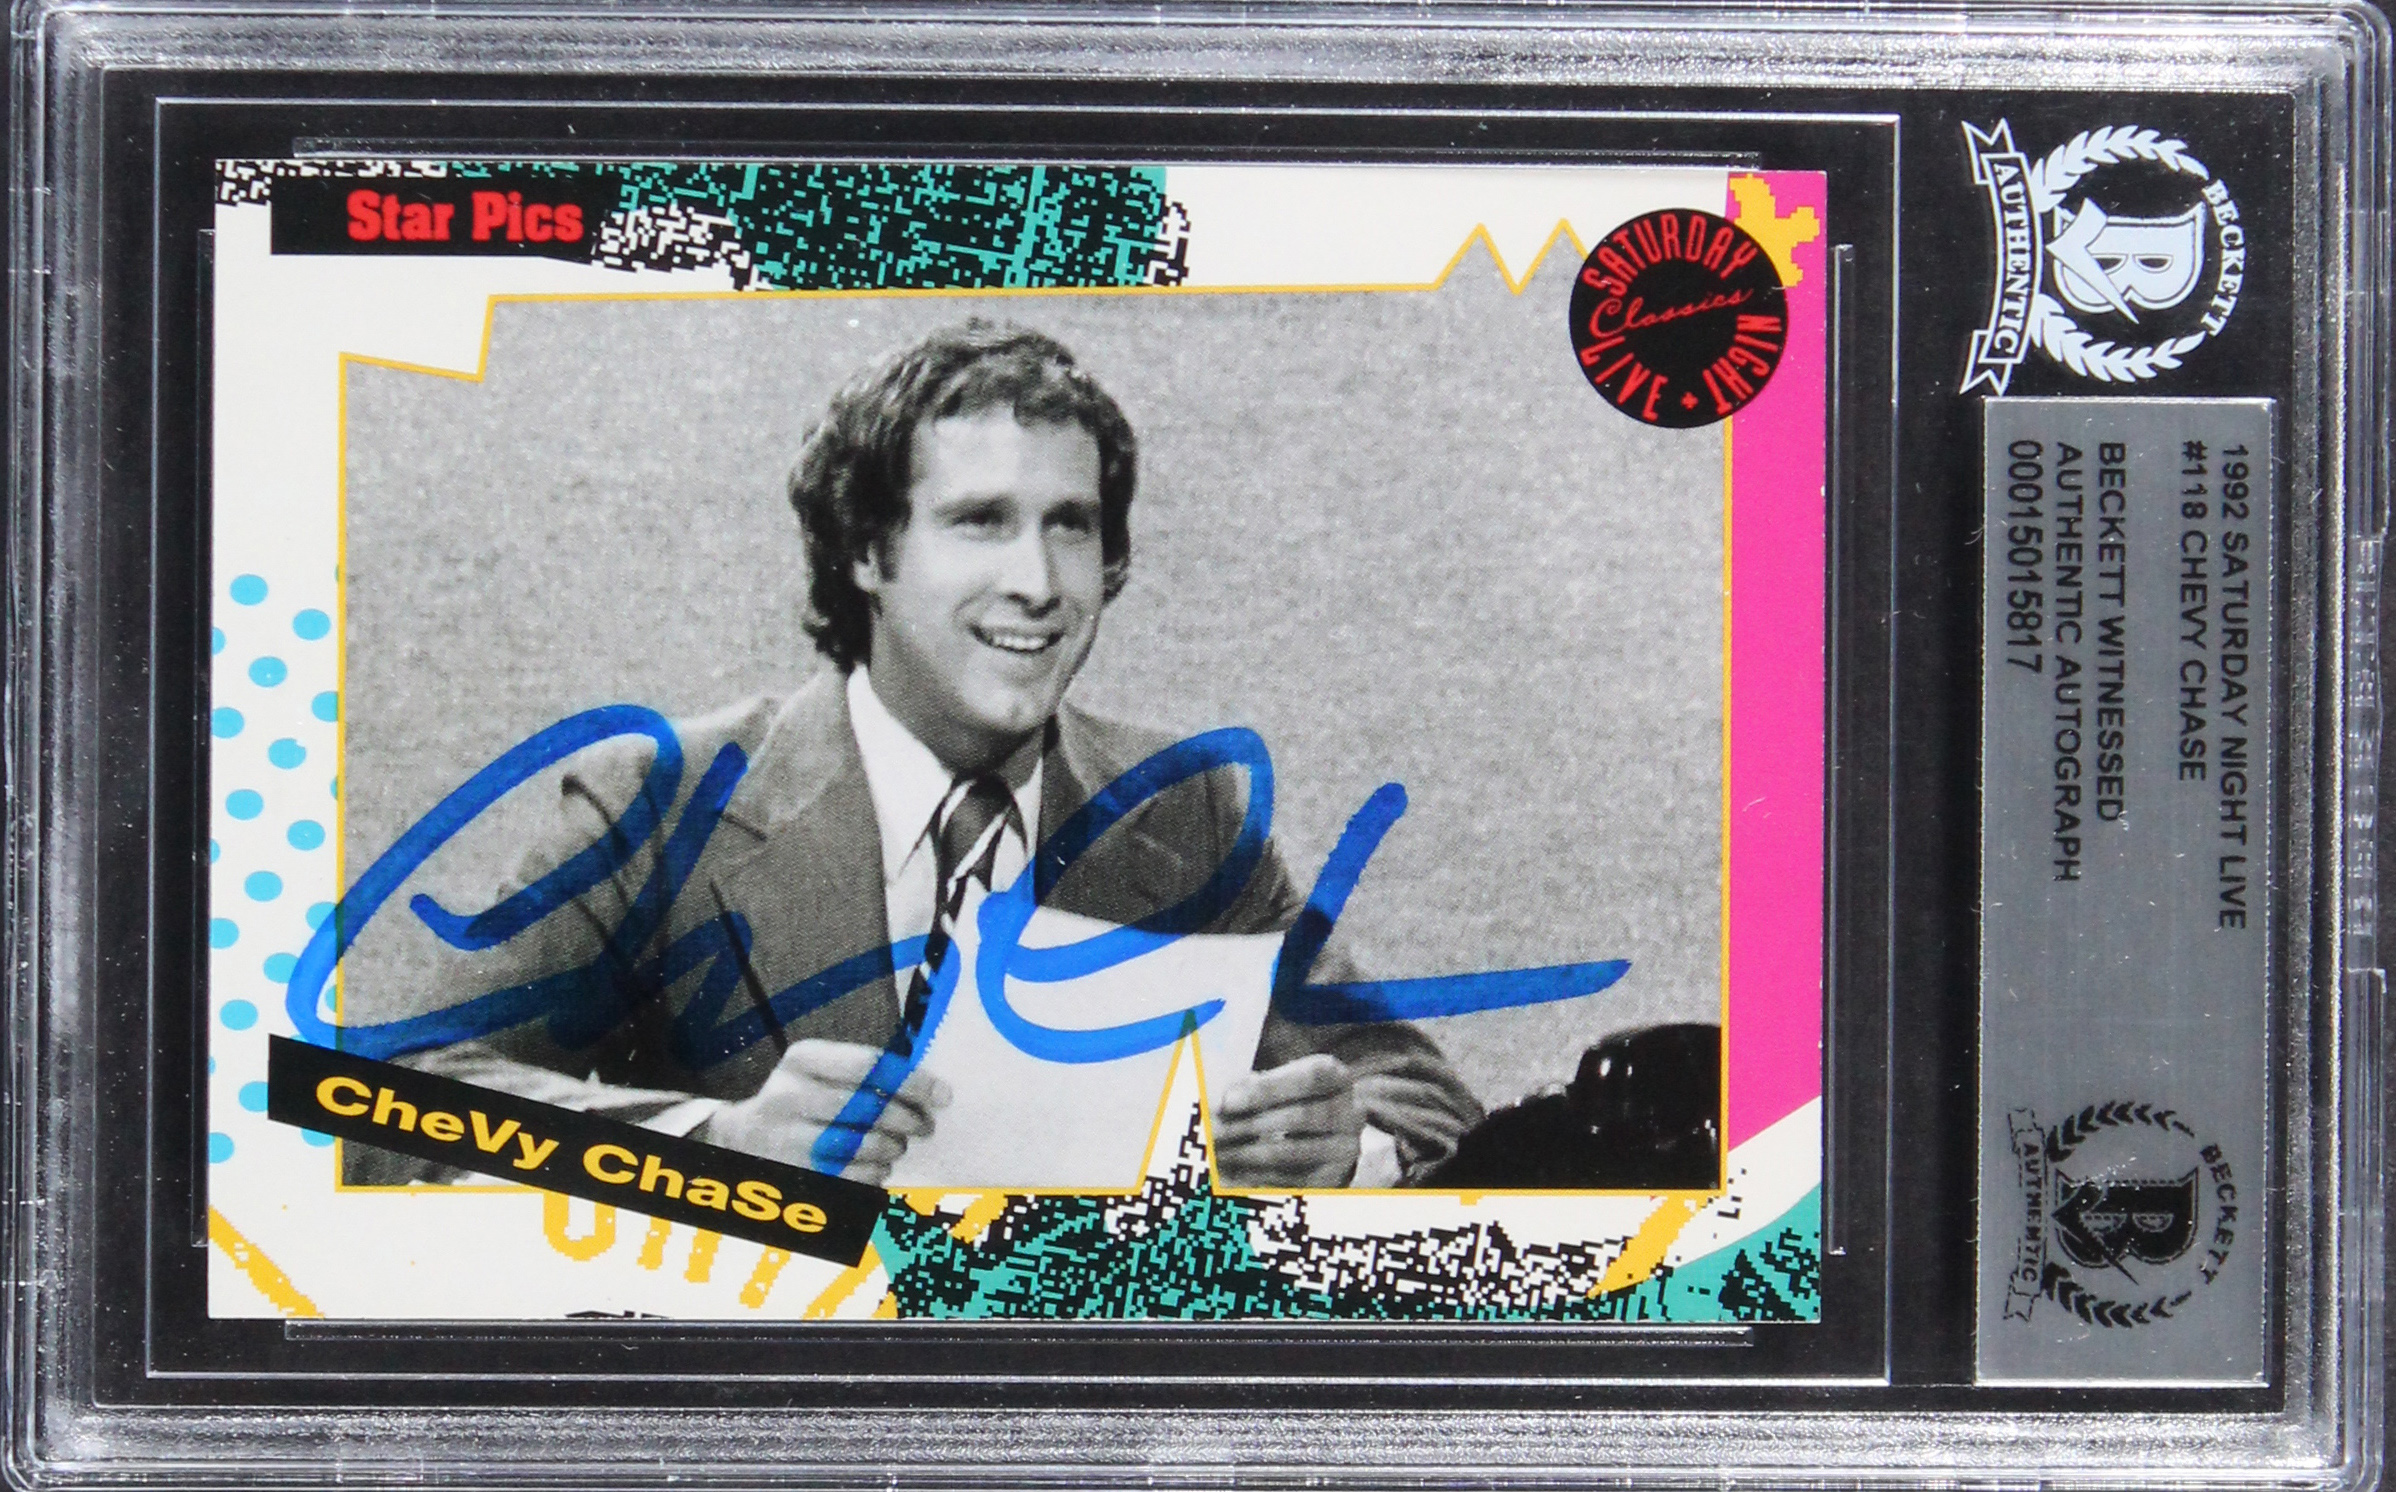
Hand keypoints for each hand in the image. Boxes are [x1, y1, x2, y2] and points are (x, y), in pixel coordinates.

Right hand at [695, 1039, 949, 1185]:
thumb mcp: (819, 1069)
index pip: (869, 1066)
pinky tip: (877, 1166)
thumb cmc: (800, 1097)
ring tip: (898, 1145)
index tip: (943, 1094)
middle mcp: (789, 1096)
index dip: (913, 1081)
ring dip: (893, 1148)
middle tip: (925, 1125)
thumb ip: (867, 1072)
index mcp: (801, 1060)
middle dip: (910, 1119)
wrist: (743, 1140)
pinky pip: (853, 1178)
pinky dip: (876, 1173)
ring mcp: (788, 1140)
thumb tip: (933, 1091)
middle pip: (870, 1108)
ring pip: (864, 1146)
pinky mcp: (795, 1175)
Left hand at [1213, 1054, 1364, 1186]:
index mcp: (1337, 1077)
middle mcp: (1352, 1112)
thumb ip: (1254, 1087)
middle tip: (1218, 1131)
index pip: (1311, 1077)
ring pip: (1296, 1151)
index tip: (1228, 1101)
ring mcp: (1346, 1148)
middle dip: (1254, 1124)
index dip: (1269, 1088)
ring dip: (1251, 1153)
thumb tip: (1227, 1102)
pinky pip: (1293, 1180)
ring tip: (1221, 1153)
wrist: (1318, 1136)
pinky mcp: (1334, 1178)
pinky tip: (1235, 1171)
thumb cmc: (1287, 1100)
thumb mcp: (1276, 1085)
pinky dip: (1260, 1175)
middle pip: (1304, 1116)